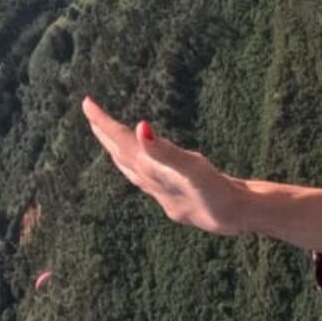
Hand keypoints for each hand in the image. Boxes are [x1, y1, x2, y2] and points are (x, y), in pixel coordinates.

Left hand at [81, 96, 253, 236]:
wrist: (234, 219)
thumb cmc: (215, 193)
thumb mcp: (192, 168)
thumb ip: (165, 150)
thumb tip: (141, 128)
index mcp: (149, 169)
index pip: (120, 140)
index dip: (103, 121)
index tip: (87, 102)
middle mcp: (149, 179)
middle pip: (118, 153)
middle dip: (104, 132)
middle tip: (90, 111)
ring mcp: (159, 189)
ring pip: (128, 166)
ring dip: (115, 148)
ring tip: (108, 135)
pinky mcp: (172, 194)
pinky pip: (143, 174)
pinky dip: (135, 162)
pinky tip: (144, 164)